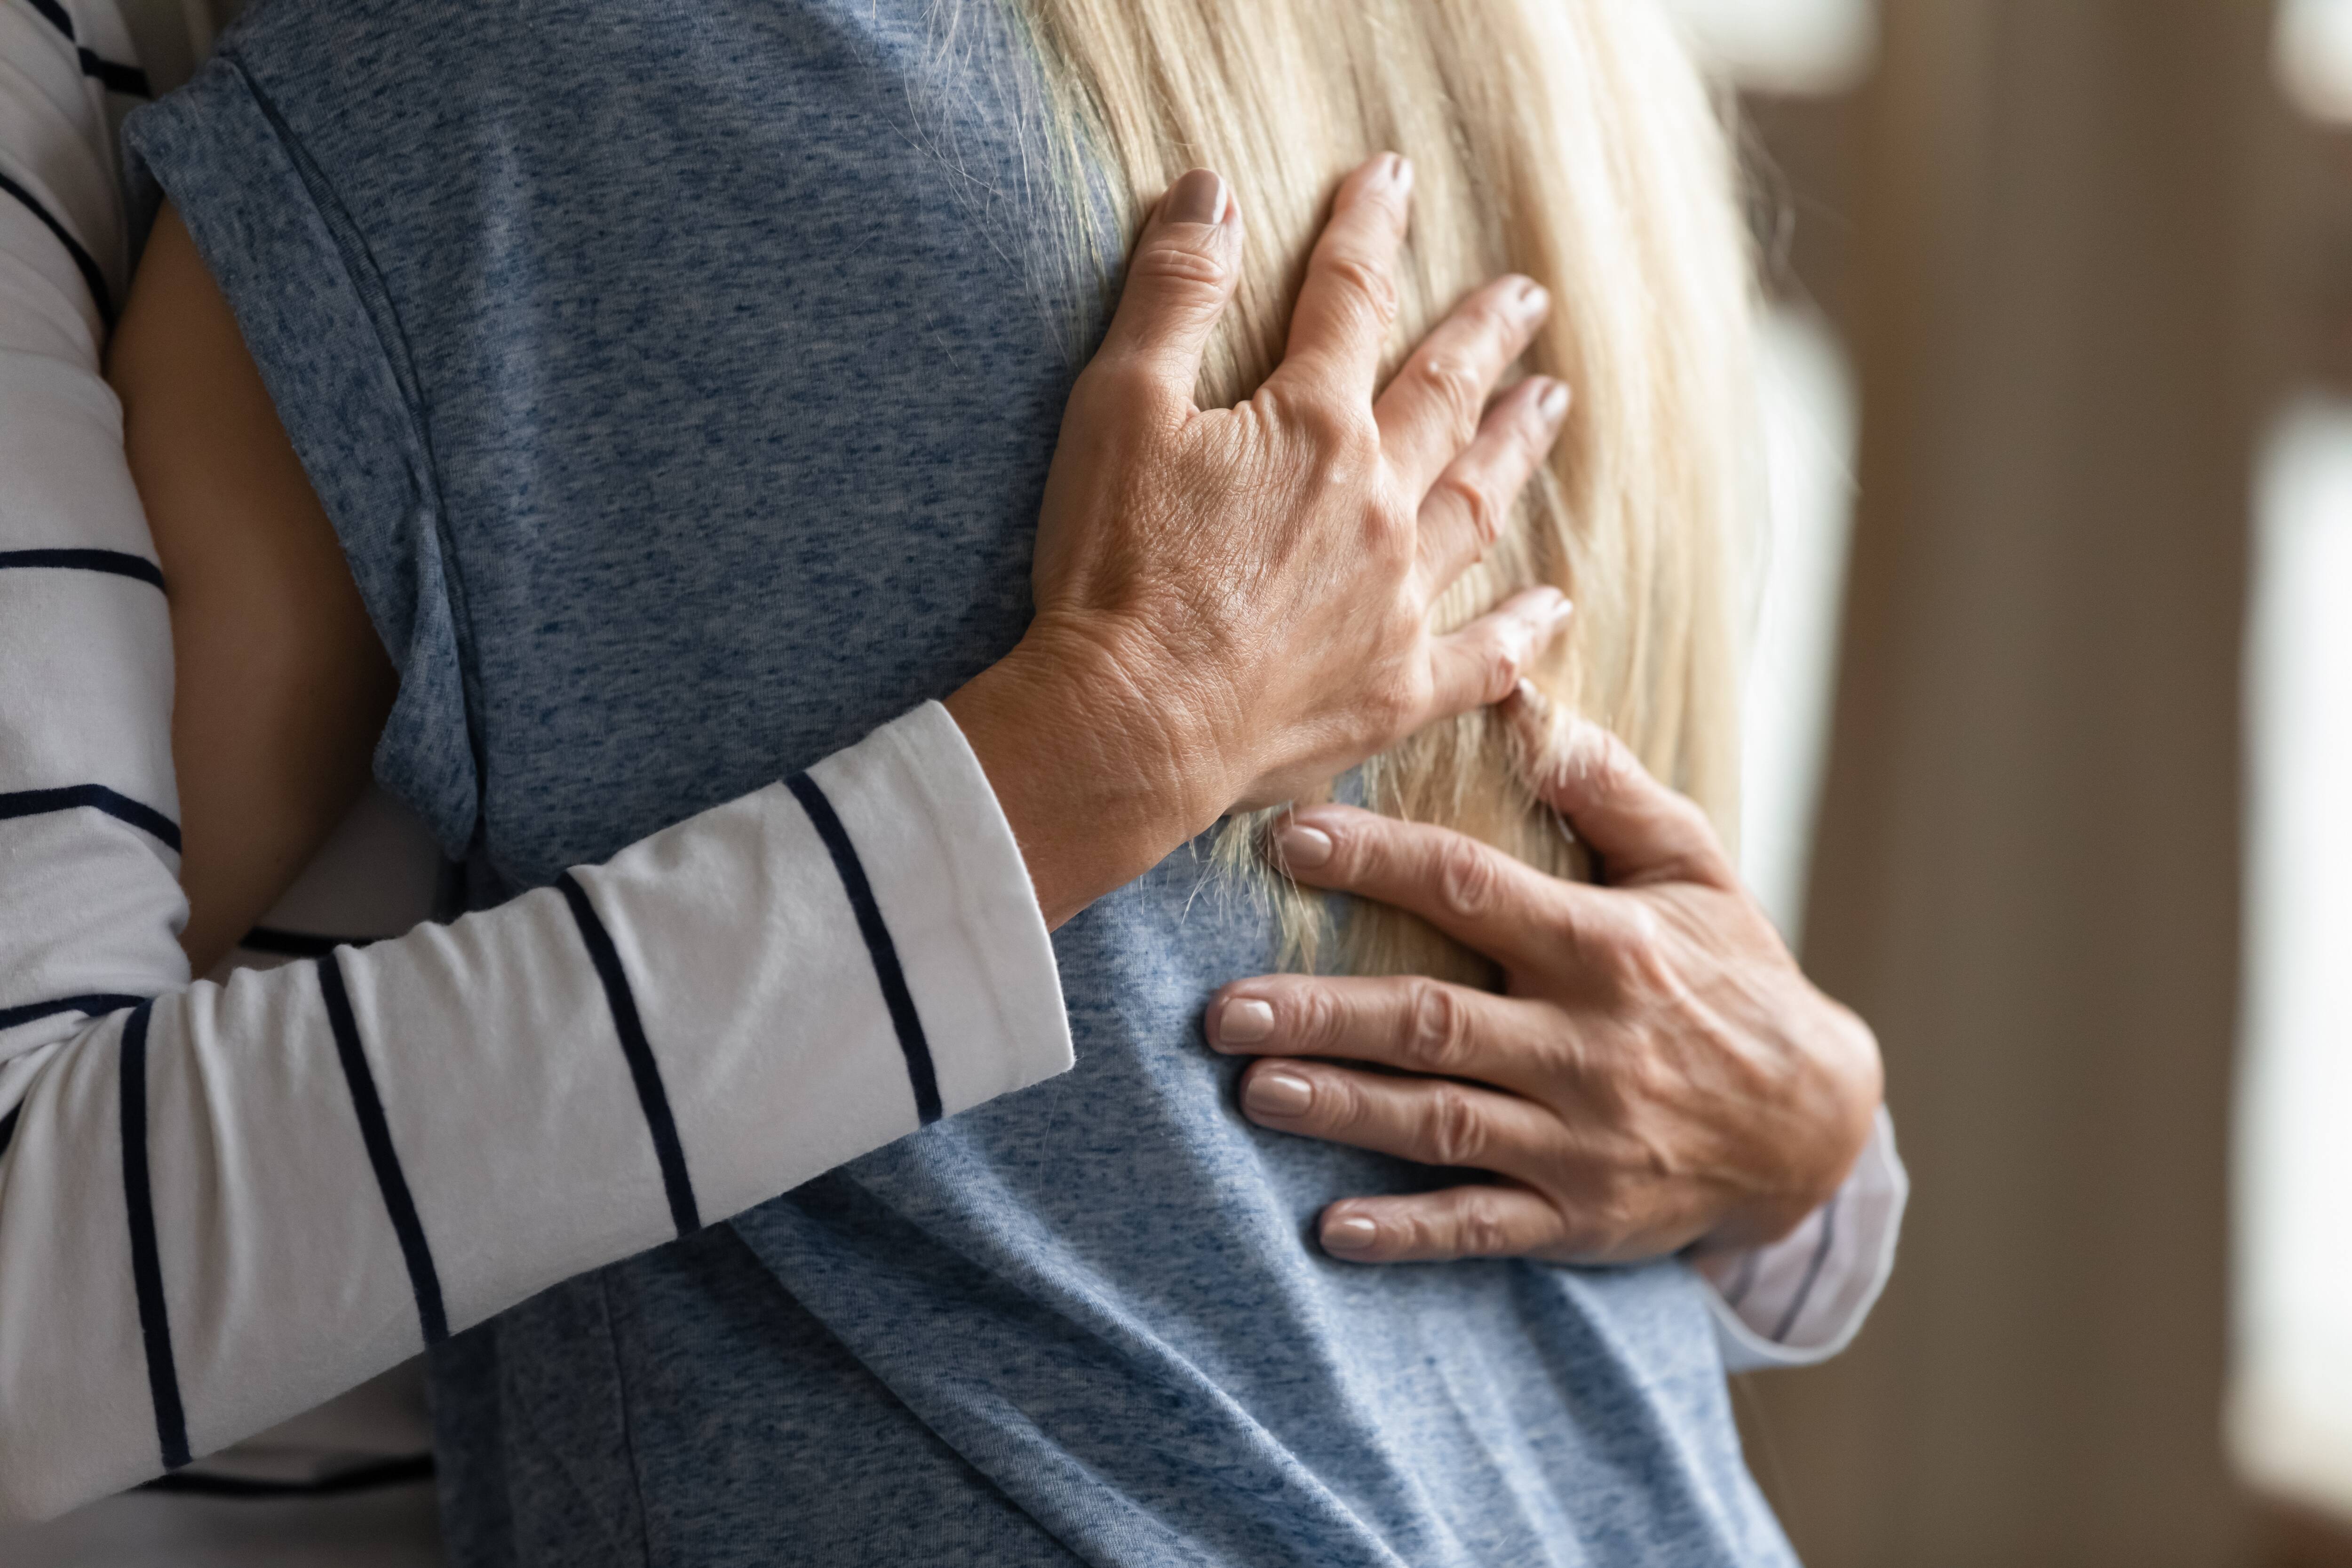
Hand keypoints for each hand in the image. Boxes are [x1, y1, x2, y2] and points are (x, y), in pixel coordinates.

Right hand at [948, 156, 1573, 925]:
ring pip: (1479, 505)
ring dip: (1514, 447)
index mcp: (1313, 429)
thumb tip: (1211, 193)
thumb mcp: (1118, 407)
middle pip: (1445, 397)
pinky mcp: (1396, 689)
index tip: (1391, 178)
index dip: (1367, 230)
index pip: (1348, 302)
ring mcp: (1398, 602)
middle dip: (1484, 337)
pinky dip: (1522, 630)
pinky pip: (1484, 656)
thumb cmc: (1113, 569)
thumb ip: (1172, 295)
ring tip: (1547, 405)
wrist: (1128, 726)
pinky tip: (1552, 606)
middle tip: (1526, 299)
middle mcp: (1379, 506)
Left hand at [1203, 683, 1883, 1263]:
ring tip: (1252, 1089)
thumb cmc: (1733, 976)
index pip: (1470, 890)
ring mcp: (1581, 1140)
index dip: (1377, 862)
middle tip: (1221, 1008)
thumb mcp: (1694, 871)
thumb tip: (1521, 695)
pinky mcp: (1579, 1218)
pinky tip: (1332, 1228)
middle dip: (1322, 1013)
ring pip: (1441, 1123)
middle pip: (1432, 1021)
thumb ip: (1607, 787)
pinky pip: (1481, 1226)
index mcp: (1605, 947)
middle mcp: (1586, 1044)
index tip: (1288, 838)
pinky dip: (1407, 1231)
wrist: (1817, 1124)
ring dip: (1342, 1107)